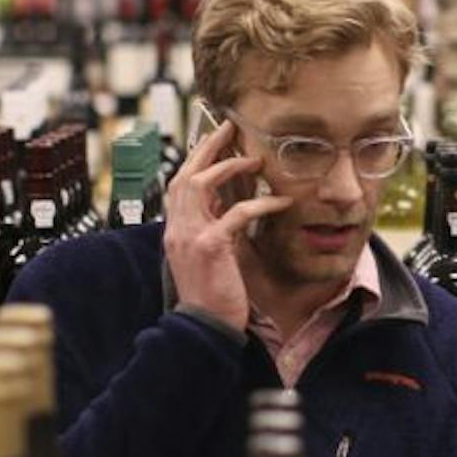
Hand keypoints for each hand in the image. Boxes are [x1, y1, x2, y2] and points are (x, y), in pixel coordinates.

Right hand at [163, 118, 292, 331]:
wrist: (204, 329)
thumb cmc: (211, 296)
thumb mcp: (207, 257)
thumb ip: (213, 229)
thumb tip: (230, 207)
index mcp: (175, 230)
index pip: (179, 183)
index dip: (196, 159)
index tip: (214, 140)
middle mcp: (177, 228)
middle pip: (186, 174)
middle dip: (207, 148)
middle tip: (229, 128)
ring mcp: (190, 236)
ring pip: (202, 185)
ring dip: (229, 166)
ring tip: (255, 159)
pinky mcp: (210, 246)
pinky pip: (236, 213)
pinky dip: (259, 203)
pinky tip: (281, 201)